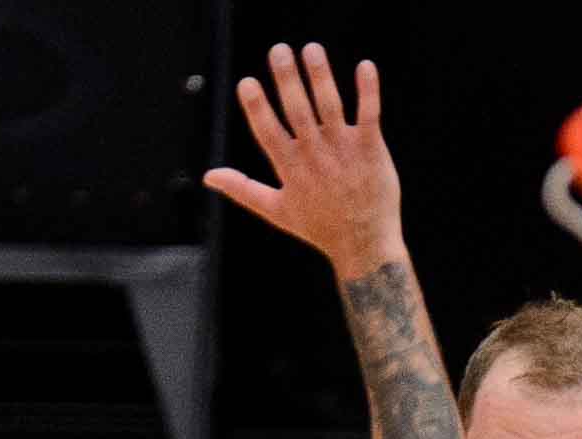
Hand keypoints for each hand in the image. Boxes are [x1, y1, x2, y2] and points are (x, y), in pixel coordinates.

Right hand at [203, 43, 403, 278]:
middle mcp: (316, 156)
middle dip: (288, 80)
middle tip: (279, 51)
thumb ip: (243, 189)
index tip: (247, 82)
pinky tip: (365, 66)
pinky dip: (368, 90)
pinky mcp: (371, 149)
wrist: (364, 244)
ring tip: (312, 50)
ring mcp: (344, 151)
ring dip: (321, 76)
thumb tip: (209, 176)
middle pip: (299, 111)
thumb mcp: (276, 211)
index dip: (257, 107)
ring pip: (331, 107)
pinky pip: (370, 114)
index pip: (268, 132)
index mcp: (291, 168)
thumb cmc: (320, 227)